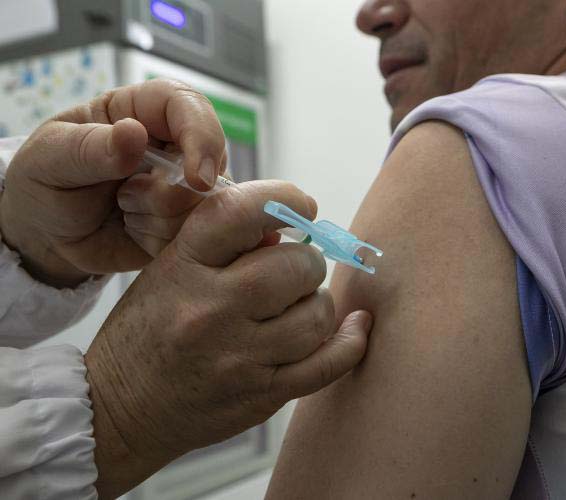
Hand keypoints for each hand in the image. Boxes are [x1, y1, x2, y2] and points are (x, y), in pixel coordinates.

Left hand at [0, 79, 224, 287]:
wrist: (46, 235)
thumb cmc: (45, 183)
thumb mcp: (50, 159)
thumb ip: (90, 147)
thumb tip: (133, 132)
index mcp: (143, 111)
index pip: (191, 107)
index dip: (203, 137)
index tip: (195, 178)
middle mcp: (172, 145)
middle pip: (210, 163)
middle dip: (171, 192)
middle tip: (126, 199)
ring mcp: (183, 185)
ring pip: (204, 205)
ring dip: (158, 217)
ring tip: (123, 210)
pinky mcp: (185, 221)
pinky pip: (194, 236)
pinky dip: (159, 239)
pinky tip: (133, 230)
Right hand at [84, 181, 371, 498]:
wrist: (117, 412)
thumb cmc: (145, 333)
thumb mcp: (166, 273)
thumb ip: (223, 246)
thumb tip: (290, 232)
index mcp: (181, 268)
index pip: (242, 211)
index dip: (286, 197)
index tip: (303, 205)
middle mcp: (210, 311)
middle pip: (296, 265)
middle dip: (304, 262)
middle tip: (292, 273)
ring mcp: (238, 358)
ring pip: (317, 313)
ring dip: (317, 303)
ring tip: (298, 307)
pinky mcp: (261, 396)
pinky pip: (327, 364)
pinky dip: (350, 341)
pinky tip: (356, 326)